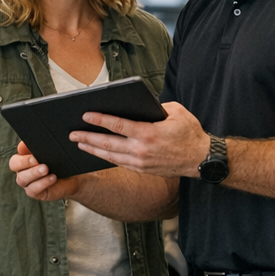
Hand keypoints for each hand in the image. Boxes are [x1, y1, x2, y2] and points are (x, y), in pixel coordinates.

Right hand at [10, 141, 82, 201]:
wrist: (71, 179)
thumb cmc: (58, 163)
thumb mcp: (51, 152)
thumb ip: (40, 145)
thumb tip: (28, 142)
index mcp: (22, 158)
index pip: (15, 154)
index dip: (21, 151)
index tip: (31, 149)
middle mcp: (22, 170)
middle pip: (14, 165)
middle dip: (24, 161)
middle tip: (36, 159)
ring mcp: (27, 182)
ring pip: (22, 178)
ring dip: (33, 173)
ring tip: (46, 168)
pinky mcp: (34, 192)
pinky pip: (33, 189)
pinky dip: (43, 182)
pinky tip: (52, 177)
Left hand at [70, 101, 210, 178]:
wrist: (202, 160)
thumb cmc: (190, 133)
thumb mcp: (176, 112)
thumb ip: (155, 107)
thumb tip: (138, 104)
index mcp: (149, 133)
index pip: (118, 125)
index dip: (99, 119)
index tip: (85, 114)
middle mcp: (142, 150)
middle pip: (108, 143)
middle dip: (87, 138)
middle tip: (72, 133)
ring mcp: (141, 163)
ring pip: (111, 156)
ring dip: (93, 150)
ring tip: (79, 144)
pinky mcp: (143, 170)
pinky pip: (120, 163)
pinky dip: (106, 158)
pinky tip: (97, 152)